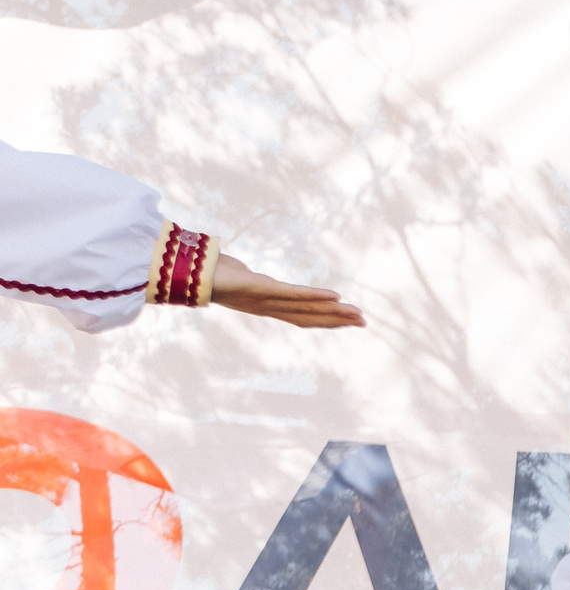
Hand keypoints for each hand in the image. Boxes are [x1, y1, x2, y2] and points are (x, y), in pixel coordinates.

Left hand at [209, 253, 364, 328]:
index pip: (301, 316)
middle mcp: (268, 308)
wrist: (187, 273)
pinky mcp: (260, 289)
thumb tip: (237, 268)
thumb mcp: (231, 275)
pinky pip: (293, 293)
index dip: (324, 320)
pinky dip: (316, 296)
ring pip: (306, 308)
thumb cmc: (208, 273)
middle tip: (363, 322)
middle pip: (309, 316)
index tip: (347, 320)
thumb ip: (238, 275)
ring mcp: (265, 300)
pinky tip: (335, 296)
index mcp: (265, 307)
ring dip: (334, 312)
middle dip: (337, 320)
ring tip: (356, 313)